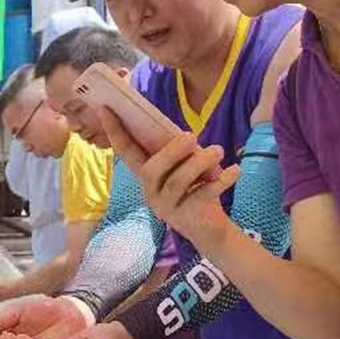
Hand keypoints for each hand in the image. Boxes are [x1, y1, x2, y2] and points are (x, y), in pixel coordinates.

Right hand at [101, 110, 239, 250]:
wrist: (211, 230)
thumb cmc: (195, 191)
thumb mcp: (183, 168)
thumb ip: (177, 153)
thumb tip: (182, 135)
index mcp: (146, 177)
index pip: (126, 152)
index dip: (115, 131)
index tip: (104, 108)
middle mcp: (151, 193)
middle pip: (151, 170)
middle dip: (170, 151)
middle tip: (191, 136)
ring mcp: (169, 207)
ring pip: (178, 181)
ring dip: (199, 162)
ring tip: (218, 150)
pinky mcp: (190, 217)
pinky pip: (204, 194)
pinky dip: (221, 179)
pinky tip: (234, 170)